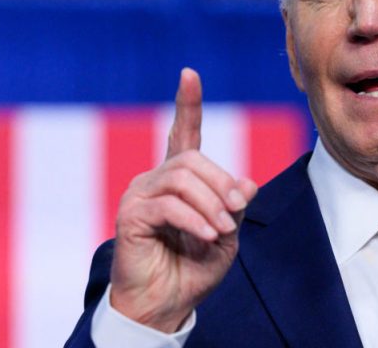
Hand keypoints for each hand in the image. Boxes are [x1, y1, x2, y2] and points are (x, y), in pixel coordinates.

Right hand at [109, 68, 257, 331]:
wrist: (168, 303)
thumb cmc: (195, 267)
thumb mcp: (226, 233)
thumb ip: (234, 205)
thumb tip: (247, 182)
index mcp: (180, 179)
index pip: (183, 133)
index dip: (187, 104)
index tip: (189, 74)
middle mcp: (156, 179)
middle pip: (193, 160)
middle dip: (221, 184)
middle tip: (236, 211)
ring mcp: (140, 194)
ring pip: (182, 178)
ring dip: (210, 204)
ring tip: (221, 230)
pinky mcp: (130, 214)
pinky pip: (168, 205)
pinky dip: (193, 219)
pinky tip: (207, 236)